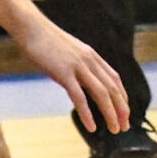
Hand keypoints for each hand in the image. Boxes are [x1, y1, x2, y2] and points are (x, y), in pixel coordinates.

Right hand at [13, 20, 127, 136]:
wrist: (31, 28)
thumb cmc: (45, 42)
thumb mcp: (69, 53)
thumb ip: (78, 66)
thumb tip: (79, 83)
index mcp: (92, 56)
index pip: (114, 79)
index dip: (122, 97)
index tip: (125, 112)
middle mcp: (89, 61)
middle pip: (112, 88)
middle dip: (121, 109)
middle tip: (124, 126)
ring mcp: (77, 66)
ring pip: (101, 93)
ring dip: (110, 113)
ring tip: (114, 129)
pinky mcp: (63, 73)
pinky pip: (79, 97)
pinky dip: (87, 114)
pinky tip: (92, 127)